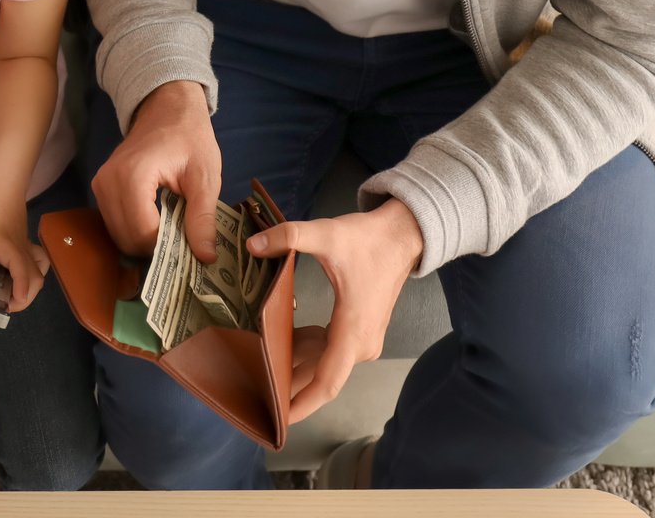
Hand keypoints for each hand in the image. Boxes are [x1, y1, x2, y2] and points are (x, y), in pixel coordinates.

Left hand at [0, 170, 48, 312]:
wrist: (6, 172)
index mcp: (1, 239)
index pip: (19, 266)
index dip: (20, 286)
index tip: (13, 303)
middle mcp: (16, 244)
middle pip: (36, 276)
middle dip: (26, 297)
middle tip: (5, 307)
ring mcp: (22, 242)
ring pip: (39, 270)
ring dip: (31, 287)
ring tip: (12, 297)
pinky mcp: (22, 240)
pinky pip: (34, 262)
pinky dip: (31, 275)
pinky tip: (14, 278)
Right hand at [91, 80, 221, 260]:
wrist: (167, 108)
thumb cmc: (190, 137)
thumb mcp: (205, 177)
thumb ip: (203, 218)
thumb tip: (205, 258)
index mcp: (133, 176)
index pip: (143, 233)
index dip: (169, 247)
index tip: (192, 247)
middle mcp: (107, 182)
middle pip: (128, 238)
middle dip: (157, 248)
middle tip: (185, 240)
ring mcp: (100, 185)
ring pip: (119, 235)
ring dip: (146, 241)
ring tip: (173, 229)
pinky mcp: (100, 188)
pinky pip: (115, 223)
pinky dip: (136, 231)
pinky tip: (159, 220)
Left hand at [247, 199, 424, 421]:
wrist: (401, 236)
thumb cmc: (369, 240)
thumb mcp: (327, 233)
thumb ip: (289, 237)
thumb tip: (253, 245)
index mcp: (353, 331)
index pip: (327, 383)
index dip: (302, 404)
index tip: (280, 421)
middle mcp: (360, 344)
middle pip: (319, 377)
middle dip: (288, 386)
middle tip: (252, 391)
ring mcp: (362, 341)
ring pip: (323, 365)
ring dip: (295, 367)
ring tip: (258, 370)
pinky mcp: (359, 333)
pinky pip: (328, 352)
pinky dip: (306, 351)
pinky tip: (282, 342)